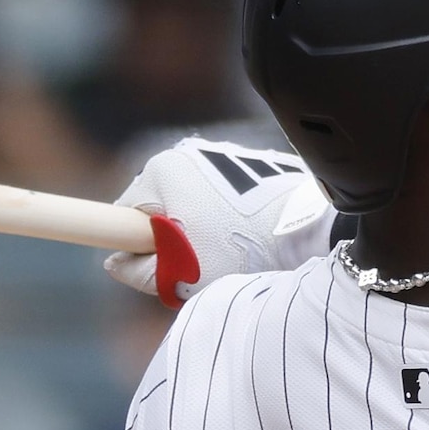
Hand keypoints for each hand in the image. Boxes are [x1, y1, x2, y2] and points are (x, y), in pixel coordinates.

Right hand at [107, 135, 332, 303]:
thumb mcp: (184, 275)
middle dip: (174, 241)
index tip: (152, 262)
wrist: (313, 231)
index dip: (133, 244)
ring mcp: (223, 156)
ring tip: (236, 254)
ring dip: (206, 231)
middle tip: (201, 268)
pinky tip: (255, 238)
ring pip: (196, 204)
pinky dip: (235, 220)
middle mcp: (187, 153)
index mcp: (162, 171)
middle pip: (162, 209)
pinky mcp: (253, 165)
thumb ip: (140, 273)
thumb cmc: (244, 252)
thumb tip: (115, 264)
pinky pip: (228, 198)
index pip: (126, 213)